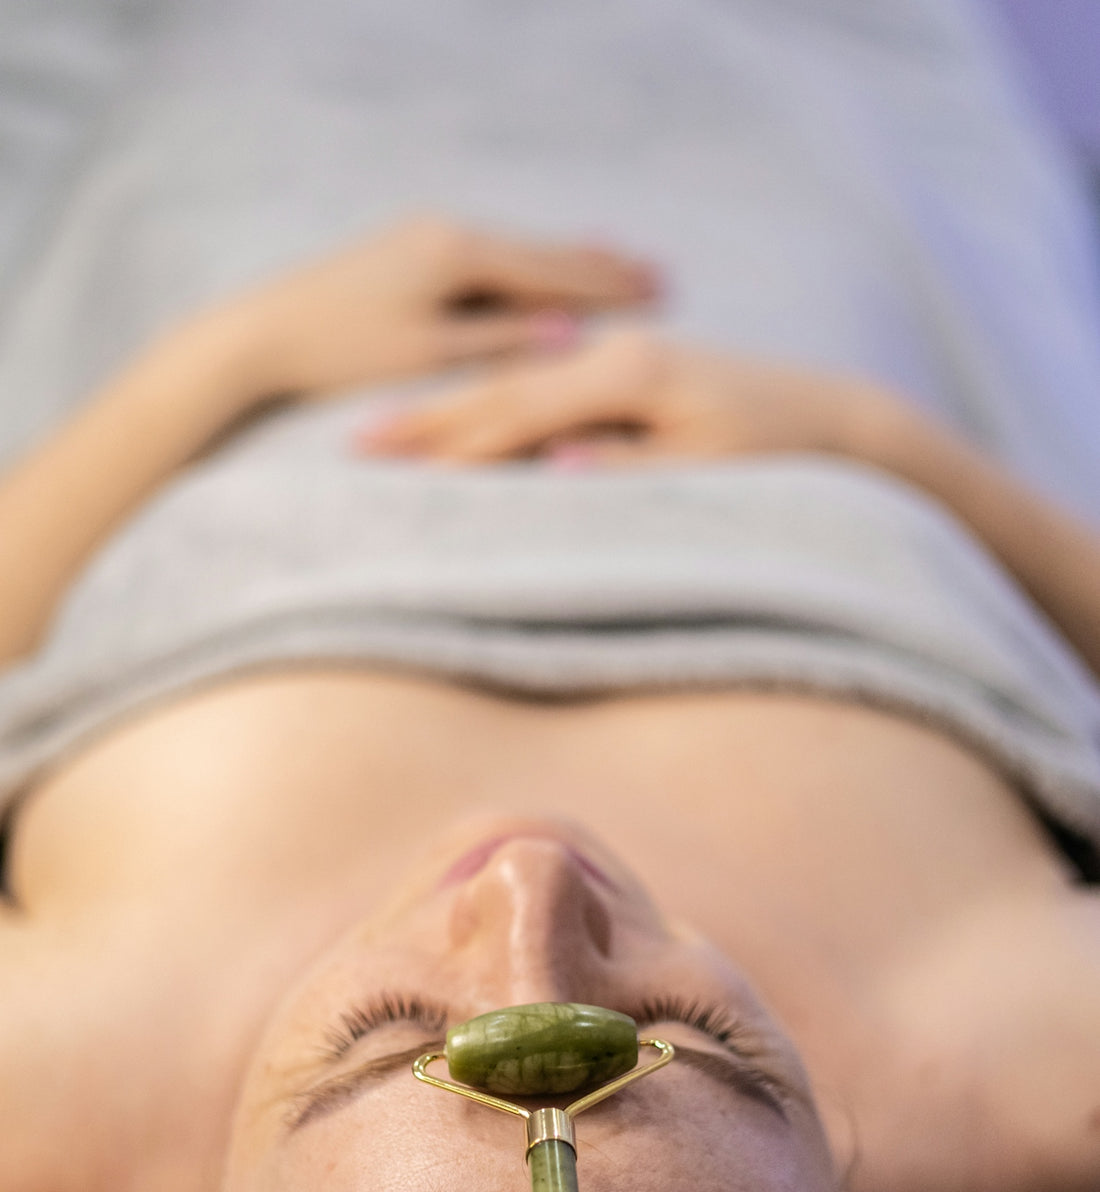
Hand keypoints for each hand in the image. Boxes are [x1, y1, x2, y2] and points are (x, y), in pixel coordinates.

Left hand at [232, 220, 658, 400]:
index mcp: (457, 254)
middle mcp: (445, 232)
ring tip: (615, 263)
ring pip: (513, 252)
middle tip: (658, 272)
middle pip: (538, 251)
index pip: (550, 271)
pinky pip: (484, 257)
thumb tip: (566, 334)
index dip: (608, 286)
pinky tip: (538, 268)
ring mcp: (422, 237)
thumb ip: (499, 342)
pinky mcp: (405, 252)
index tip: (659, 293)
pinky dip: (523, 266)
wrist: (257, 333)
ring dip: (565, 262)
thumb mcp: (428, 356)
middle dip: (599, 266)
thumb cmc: (340, 352)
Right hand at [361, 327, 889, 465]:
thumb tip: (552, 465)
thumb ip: (626, 469)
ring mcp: (620, 351)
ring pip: (517, 382)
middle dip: (430, 420)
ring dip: (450, 408)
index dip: (456, 446)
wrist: (826, 414)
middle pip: (504, 390)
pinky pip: (543, 385)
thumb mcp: (703, 471)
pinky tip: (460, 416)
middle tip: (360, 443)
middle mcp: (617, 352)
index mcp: (630, 376)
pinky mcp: (627, 363)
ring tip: (388, 428)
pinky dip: (494, 403)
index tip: (397, 471)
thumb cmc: (771, 455)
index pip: (521, 414)